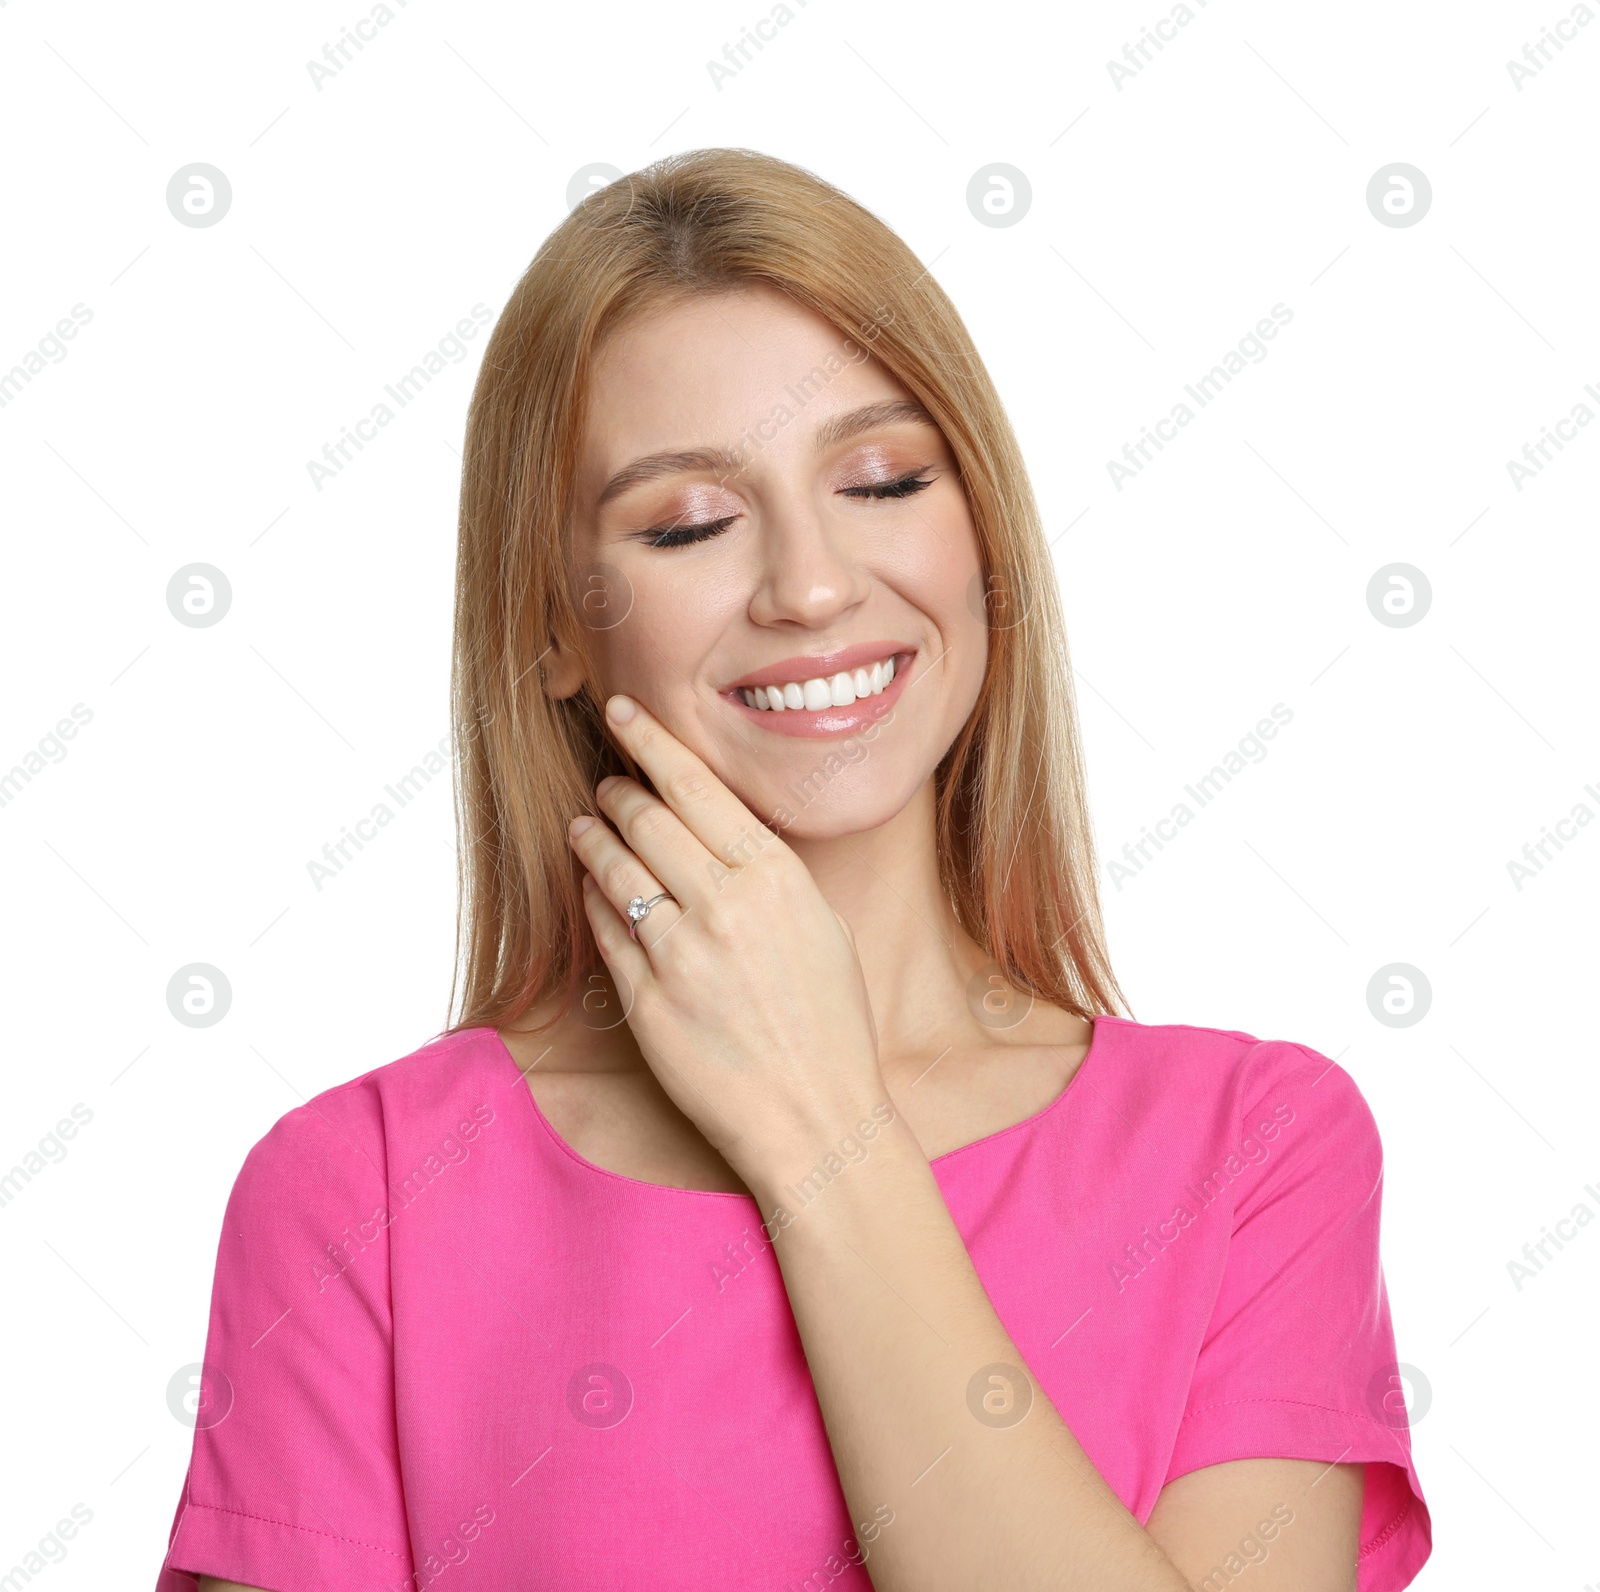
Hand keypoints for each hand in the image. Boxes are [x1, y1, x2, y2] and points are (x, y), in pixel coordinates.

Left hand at [568, 694, 886, 1195]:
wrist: (816, 1116)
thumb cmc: (831, 1025)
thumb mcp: (823, 928)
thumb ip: (770, 876)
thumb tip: (720, 835)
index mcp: (774, 877)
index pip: (696, 787)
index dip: (651, 742)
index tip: (623, 714)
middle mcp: (723, 905)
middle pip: (646, 818)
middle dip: (618, 788)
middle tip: (607, 781)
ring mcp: (679, 953)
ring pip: (614, 867)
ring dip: (592, 836)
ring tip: (585, 824)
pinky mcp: (645, 1000)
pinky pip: (604, 928)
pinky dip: (592, 895)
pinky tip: (590, 885)